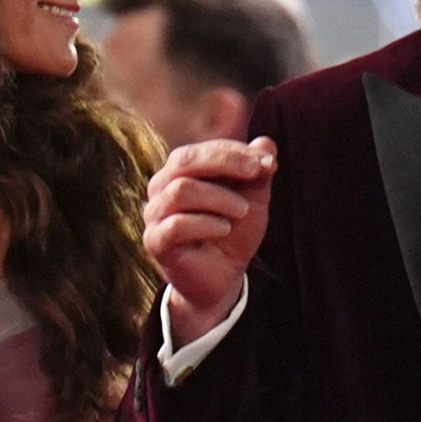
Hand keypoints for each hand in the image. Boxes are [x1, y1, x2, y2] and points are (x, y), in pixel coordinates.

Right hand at [142, 136, 276, 344]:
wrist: (222, 277)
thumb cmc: (233, 231)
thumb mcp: (253, 199)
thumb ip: (258, 172)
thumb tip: (266, 143)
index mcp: (180, 172)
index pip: (201, 150)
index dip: (233, 151)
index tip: (266, 162)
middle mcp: (161, 188)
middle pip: (184, 160)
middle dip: (225, 162)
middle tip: (256, 172)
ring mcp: (154, 215)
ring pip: (180, 191)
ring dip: (220, 198)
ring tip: (242, 211)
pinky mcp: (155, 242)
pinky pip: (176, 225)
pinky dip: (206, 224)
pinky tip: (225, 229)